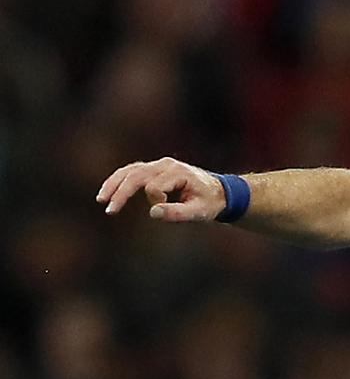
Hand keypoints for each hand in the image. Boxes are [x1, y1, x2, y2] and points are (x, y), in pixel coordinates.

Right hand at [96, 157, 226, 222]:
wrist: (219, 192)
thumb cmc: (209, 202)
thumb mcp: (198, 212)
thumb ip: (177, 213)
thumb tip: (152, 212)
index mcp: (178, 172)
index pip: (154, 187)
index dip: (155, 201)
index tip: (163, 208)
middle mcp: (166, 165)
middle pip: (137, 175)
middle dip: (121, 192)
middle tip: (110, 210)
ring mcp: (159, 165)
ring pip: (131, 170)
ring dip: (114, 183)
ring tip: (101, 199)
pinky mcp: (154, 169)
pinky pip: (132, 171)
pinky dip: (119, 180)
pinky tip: (108, 191)